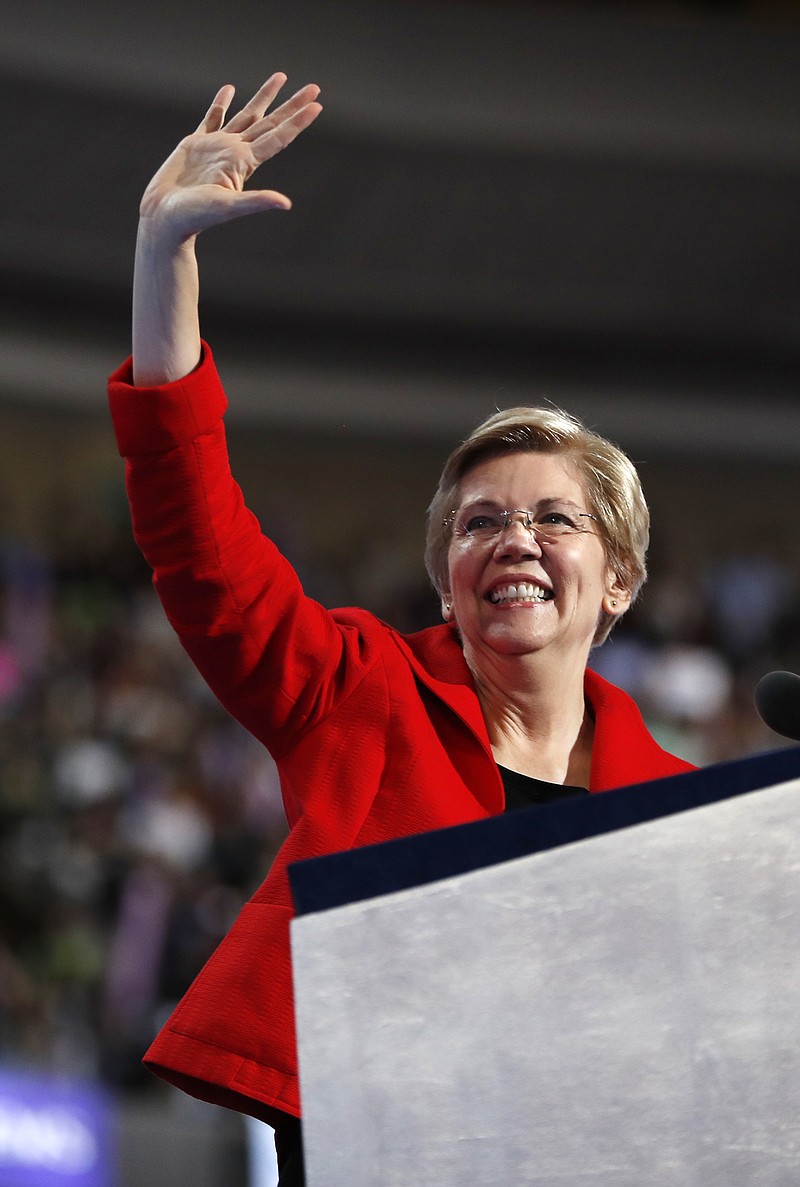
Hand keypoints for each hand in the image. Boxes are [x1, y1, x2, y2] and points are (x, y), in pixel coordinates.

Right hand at [139, 74, 322, 244]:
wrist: (164, 219)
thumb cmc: (194, 216)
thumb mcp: (227, 207)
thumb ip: (256, 201)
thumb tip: (286, 204)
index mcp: (244, 163)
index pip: (278, 138)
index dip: (297, 122)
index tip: (317, 105)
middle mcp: (235, 152)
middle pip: (270, 123)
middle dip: (292, 106)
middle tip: (313, 88)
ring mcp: (217, 147)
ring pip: (246, 115)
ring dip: (263, 97)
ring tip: (280, 77)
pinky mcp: (195, 145)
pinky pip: (212, 119)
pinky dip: (221, 104)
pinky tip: (229, 90)